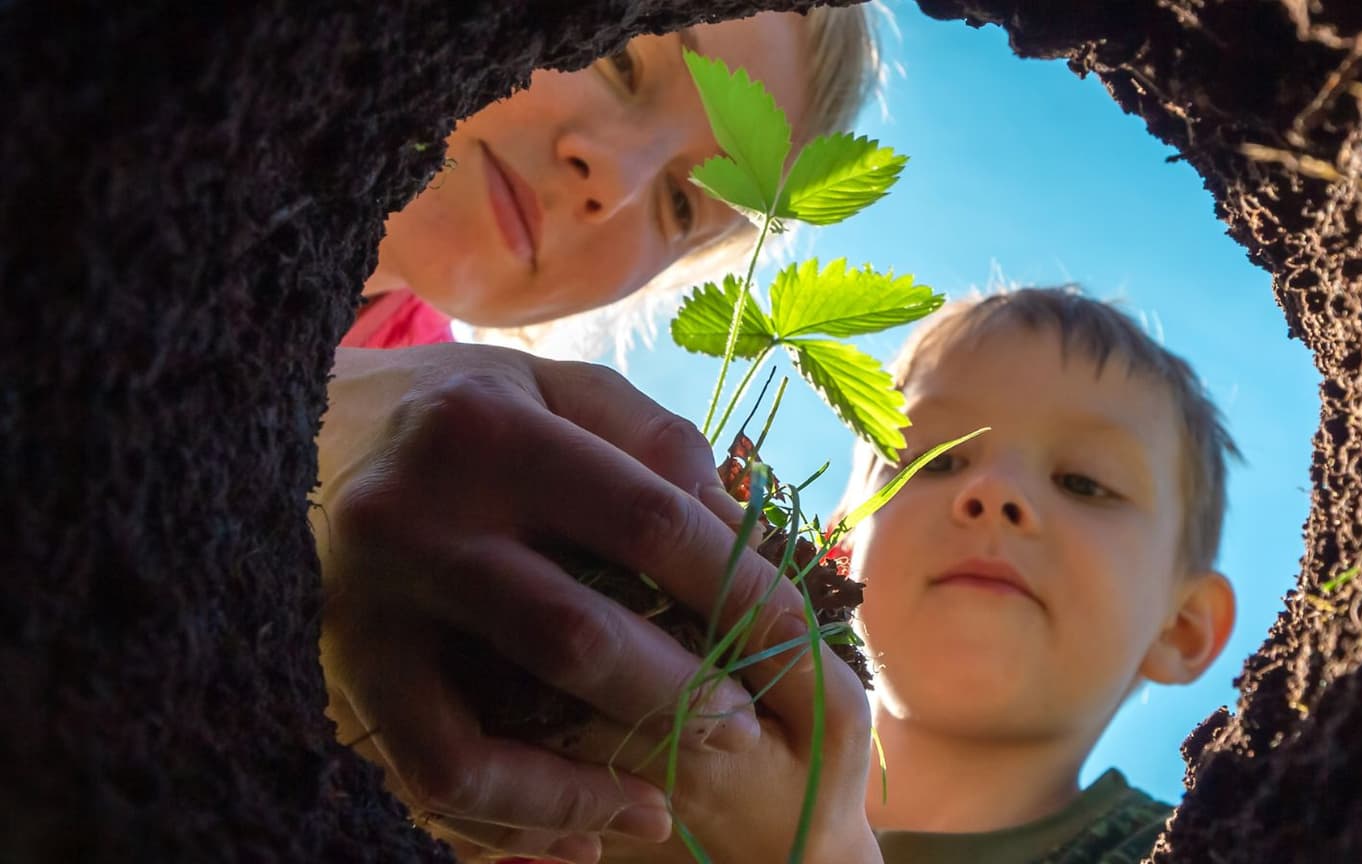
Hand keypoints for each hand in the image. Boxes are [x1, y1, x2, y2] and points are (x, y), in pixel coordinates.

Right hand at [315, 345, 822, 862]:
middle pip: (573, 637)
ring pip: (485, 735)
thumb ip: (653, 441)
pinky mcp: (347, 674)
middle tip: (740, 723)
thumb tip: (741, 528)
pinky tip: (586, 836)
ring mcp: (369, 610)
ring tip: (661, 805)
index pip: (645, 524)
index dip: (737, 589)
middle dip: (676, 695)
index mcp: (486, 433)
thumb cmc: (475, 414)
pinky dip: (517, 817)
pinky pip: (433, 775)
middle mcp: (412, 522)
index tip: (796, 637)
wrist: (310, 436)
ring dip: (589, 785)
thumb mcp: (561, 387)